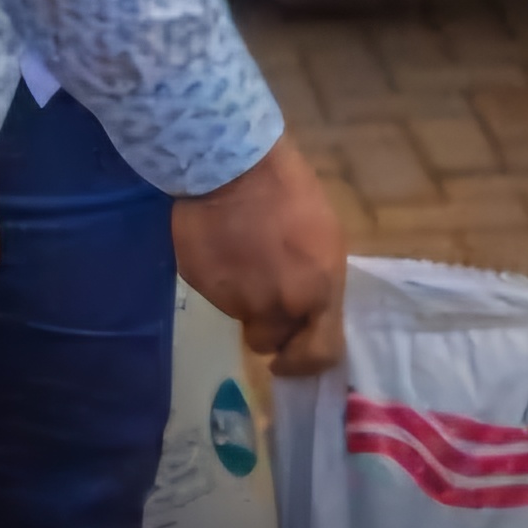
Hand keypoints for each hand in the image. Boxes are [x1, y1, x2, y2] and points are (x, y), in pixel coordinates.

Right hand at [175, 134, 348, 375]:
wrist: (231, 164)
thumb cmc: (289, 189)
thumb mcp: (324, 236)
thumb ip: (317, 282)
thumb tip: (305, 307)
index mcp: (318, 290)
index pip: (319, 354)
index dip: (305, 363)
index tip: (291, 358)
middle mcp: (278, 305)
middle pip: (271, 341)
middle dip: (269, 324)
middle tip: (265, 291)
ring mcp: (236, 300)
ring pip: (241, 317)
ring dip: (243, 298)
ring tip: (243, 256)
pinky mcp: (203, 289)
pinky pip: (215, 295)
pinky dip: (220, 280)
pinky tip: (223, 247)